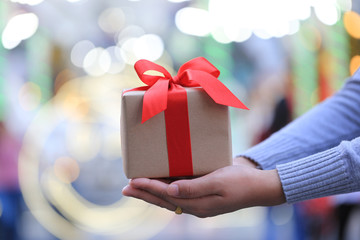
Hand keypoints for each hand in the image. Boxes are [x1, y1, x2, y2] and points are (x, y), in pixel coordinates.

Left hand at [122, 157, 285, 217]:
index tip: (133, 181)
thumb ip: (194, 187)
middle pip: (163, 200)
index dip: (149, 187)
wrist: (258, 188)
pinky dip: (165, 190)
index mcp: (198, 204)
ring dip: (151, 193)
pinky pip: (178, 195)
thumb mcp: (218, 182)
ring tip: (136, 188)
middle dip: (143, 194)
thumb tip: (171, 190)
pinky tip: (159, 185)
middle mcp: (195, 207)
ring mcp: (198, 204)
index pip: (167, 195)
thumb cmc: (240, 181)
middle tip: (125, 189)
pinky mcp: (201, 198)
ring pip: (169, 199)